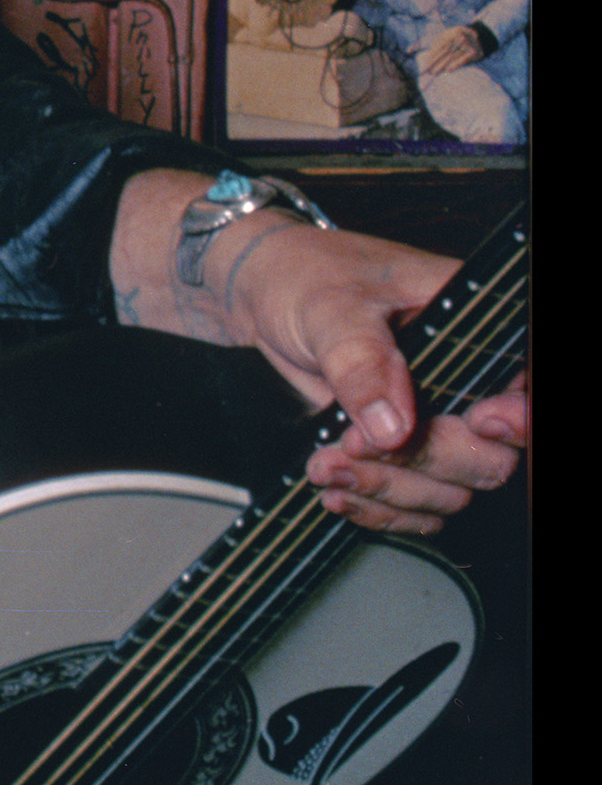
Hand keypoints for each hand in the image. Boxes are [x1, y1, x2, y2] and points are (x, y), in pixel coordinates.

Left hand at [111, 179, 527, 540]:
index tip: (479, 422)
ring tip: (327, 464)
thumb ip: (361, 360)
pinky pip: (415, 507)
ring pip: (450, 491)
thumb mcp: (331, 306)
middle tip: (355, 443)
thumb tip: (393, 426)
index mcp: (474, 328)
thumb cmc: (305, 276)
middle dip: (424, 461)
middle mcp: (466, 382)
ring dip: (388, 489)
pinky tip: (337, 489)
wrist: (261, 299)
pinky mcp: (404, 454)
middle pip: (490, 456)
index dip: (518, 418)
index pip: (523, 385)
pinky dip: (376, 507)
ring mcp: (437, 423)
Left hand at [417, 22, 488, 76]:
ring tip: (434, 73)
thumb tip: (408, 50)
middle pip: (444, 52)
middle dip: (434, 63)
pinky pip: (464, 59)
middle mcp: (458, 36)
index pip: (438, 46)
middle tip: (426, 72)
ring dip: (442, 66)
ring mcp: (467, 43)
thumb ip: (427, 43)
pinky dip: (456, 65)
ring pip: (452, 56)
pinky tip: (449, 70)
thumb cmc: (456, 39)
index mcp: (449, 32)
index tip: (424, 67)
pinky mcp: (474, 52)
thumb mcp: (443, 37)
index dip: (430, 57)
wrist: (481, 37)